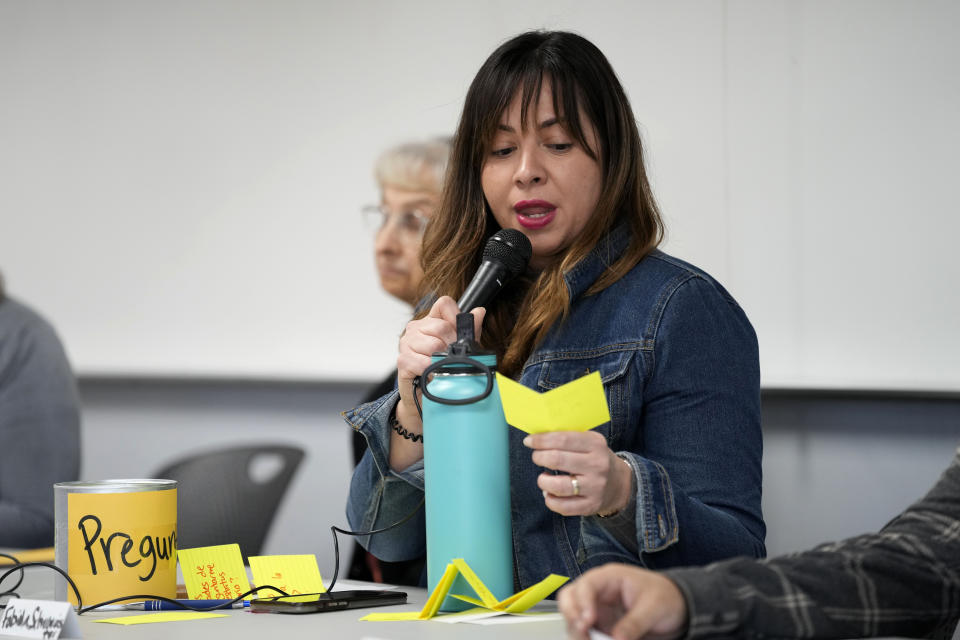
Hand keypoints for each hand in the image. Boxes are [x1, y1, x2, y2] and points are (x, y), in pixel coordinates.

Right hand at [391, 296, 483, 469]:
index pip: (444, 304)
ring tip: (440, 368)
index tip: (460, 333)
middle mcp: (415, 328)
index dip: (456, 316)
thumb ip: (470, 331)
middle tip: (451, 359)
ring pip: (433, 344)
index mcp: (430, 321)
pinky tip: (431, 375)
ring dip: (441, 360)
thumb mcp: (460, 349)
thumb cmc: (441, 371)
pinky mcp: (402, 361)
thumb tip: (480, 312)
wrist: (425, 400)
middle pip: (441, 326)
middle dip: (452, 345)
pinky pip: (422, 361)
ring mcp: (406, 343)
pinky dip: (431, 370)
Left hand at [523, 431, 630, 515]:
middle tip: (536, 457)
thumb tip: (538, 438)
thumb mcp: (590, 442)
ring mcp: (594, 487)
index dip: (541, 440)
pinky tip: (549, 492)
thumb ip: (568, 438)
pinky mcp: (590, 506)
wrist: (620, 484)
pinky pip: (562, 507)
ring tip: (543, 477)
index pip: (563, 439)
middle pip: (557, 460)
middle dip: (539, 457)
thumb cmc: (595, 458)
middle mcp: (597, 465)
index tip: (529, 441)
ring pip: (558, 486)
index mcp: (596, 444)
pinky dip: (549, 499)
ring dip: (543, 481)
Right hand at [558, 564, 686, 639]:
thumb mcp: (654, 607)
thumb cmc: (666, 597)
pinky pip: (585, 633)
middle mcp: (599, 592)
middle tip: (583, 632)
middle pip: (569, 598)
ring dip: (577, 631)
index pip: (587, 584)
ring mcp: (598, 609)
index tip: (588, 620)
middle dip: (571, 615)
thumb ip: (635, 623)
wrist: (677, 608)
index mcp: (611, 577)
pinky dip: (586, 638)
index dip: (582, 602)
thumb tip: (617, 639)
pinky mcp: (601, 626)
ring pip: (573, 618)